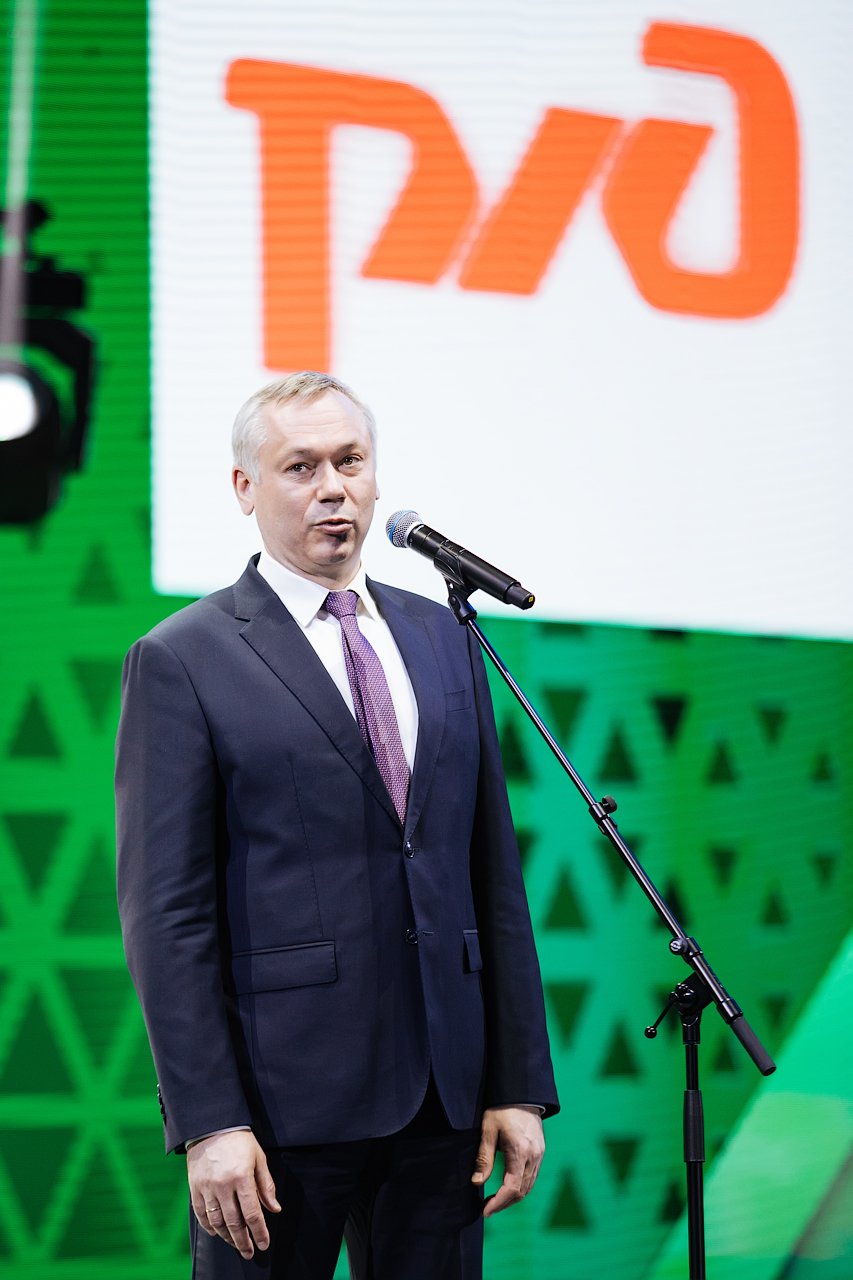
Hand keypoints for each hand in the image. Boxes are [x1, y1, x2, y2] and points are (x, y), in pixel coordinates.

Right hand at [187, 1130, 280, 1258]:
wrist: (211, 1125)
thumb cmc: (239, 1140)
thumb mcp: (258, 1158)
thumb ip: (266, 1185)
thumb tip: (274, 1209)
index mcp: (242, 1177)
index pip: (252, 1213)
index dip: (259, 1232)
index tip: (264, 1244)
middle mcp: (223, 1186)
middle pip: (234, 1222)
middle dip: (243, 1241)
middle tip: (250, 1252)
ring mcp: (207, 1188)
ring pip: (217, 1221)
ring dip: (227, 1237)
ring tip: (236, 1244)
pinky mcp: (195, 1187)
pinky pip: (200, 1214)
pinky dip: (209, 1226)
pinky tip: (216, 1233)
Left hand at [471, 1106, 544, 1217]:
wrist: (522, 1092)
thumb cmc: (502, 1109)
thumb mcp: (488, 1130)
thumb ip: (484, 1158)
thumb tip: (477, 1183)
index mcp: (521, 1151)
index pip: (512, 1188)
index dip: (498, 1203)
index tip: (485, 1210)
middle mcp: (534, 1156)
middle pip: (522, 1191)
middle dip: (504, 1203)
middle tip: (487, 1208)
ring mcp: (539, 1154)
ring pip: (528, 1186)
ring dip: (513, 1197)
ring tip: (495, 1200)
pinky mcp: (540, 1152)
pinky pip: (532, 1177)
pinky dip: (520, 1187)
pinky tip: (507, 1186)